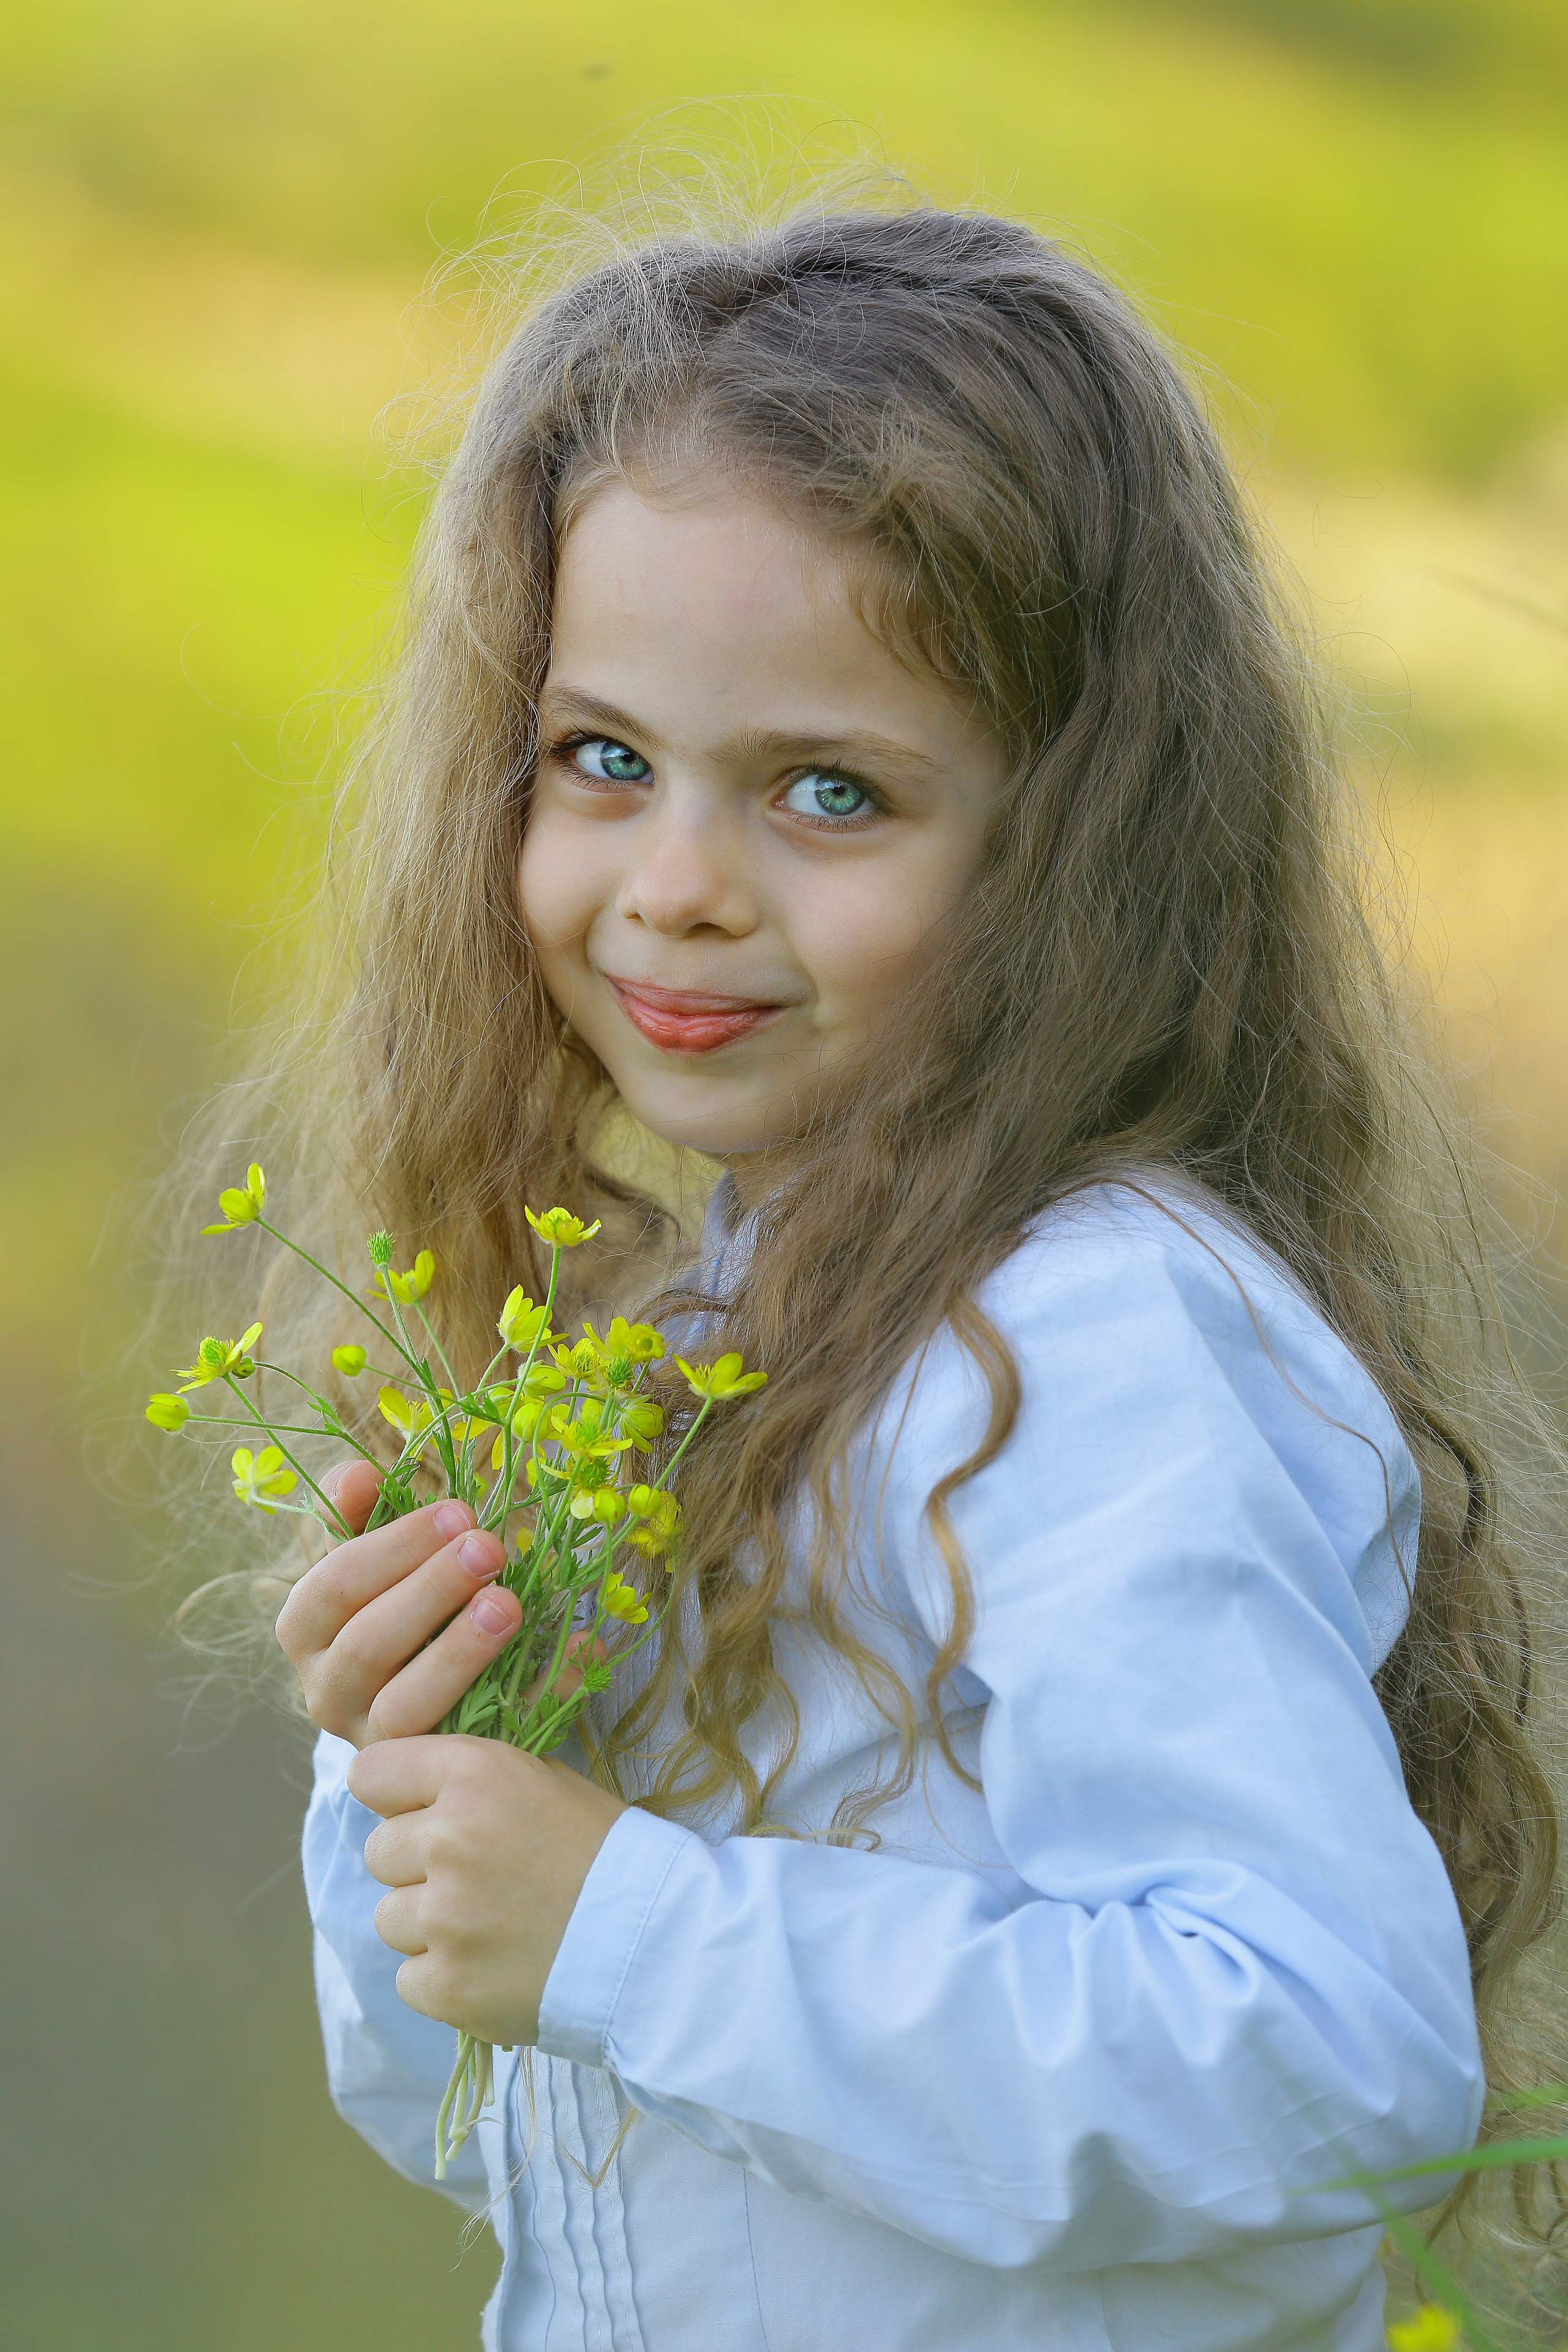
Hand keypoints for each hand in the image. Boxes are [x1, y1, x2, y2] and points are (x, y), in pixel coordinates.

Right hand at [275, 1459, 522, 1746]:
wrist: (420, 1694)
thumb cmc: (392, 1602)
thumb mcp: (370, 1556)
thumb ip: (359, 1514)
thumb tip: (358, 1475)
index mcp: (305, 1633)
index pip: (332, 1588)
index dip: (393, 1547)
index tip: (457, 1512)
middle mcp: (328, 1693)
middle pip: (368, 1646)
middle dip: (432, 1591)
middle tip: (490, 1546)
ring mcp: (378, 1740)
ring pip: (406, 1708)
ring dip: (461, 1654)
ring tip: (509, 1604)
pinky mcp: (434, 1767)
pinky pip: (484, 1738)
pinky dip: (534, 1693)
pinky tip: (579, 1648)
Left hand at [349, 1734, 625, 2045]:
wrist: (655, 1944)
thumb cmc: (607, 1853)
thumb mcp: (545, 1783)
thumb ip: (472, 1783)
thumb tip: (413, 1794)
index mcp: (473, 1775)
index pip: (370, 1772)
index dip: (394, 1795)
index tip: (418, 1813)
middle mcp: (447, 1839)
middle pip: (377, 1850)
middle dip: (415, 1866)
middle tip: (475, 1879)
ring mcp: (442, 1919)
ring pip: (388, 1918)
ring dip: (427, 1925)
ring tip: (489, 1928)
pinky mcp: (444, 1986)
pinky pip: (408, 1978)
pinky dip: (442, 1978)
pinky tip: (491, 1967)